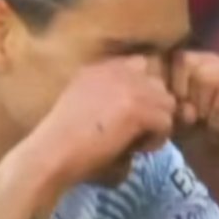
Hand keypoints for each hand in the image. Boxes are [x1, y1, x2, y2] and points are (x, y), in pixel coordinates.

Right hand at [31, 56, 175, 187]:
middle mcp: (116, 70)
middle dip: (152, 107)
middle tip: (136, 131)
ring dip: (157, 123)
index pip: (140, 66)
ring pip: (167, 103)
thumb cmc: (61, 140)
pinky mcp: (138, 108)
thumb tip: (138, 111)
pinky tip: (136, 150)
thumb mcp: (83, 104)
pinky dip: (156, 139)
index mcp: (100, 67)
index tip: (130, 115)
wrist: (52, 152)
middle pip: (157, 83)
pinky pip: (166, 122)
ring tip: (138, 141)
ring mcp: (129, 86)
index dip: (142, 91)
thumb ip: (108, 97)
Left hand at [169, 52, 218, 175]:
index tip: (183, 113)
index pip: (184, 60)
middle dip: (201, 108)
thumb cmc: (208, 136)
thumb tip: (187, 110)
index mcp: (204, 64)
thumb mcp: (184, 127)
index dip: (178, 89)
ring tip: (218, 135)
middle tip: (204, 127)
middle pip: (206, 75)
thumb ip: (179, 113)